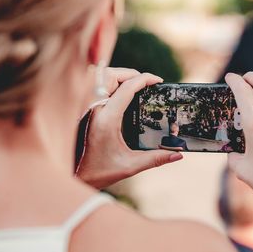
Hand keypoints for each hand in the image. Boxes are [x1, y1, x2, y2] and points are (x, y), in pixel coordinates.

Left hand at [76, 69, 182, 188]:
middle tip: (146, 82)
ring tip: (134, 85)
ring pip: (100, 78)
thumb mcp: (130, 166)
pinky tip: (120, 94)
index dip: (144, 79)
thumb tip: (178, 155)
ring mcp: (87, 108)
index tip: (158, 80)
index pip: (126, 88)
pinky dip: (109, 84)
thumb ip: (156, 159)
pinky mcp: (84, 111)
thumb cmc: (99, 172)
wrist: (74, 177)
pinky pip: (96, 87)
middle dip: (130, 74)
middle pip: (111, 75)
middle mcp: (94, 109)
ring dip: (118, 77)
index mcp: (107, 119)